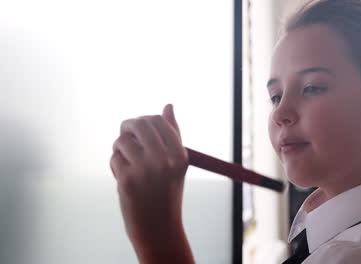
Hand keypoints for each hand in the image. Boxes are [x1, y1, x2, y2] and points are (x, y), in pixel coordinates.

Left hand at [110, 104, 188, 248]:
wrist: (158, 227)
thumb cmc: (166, 192)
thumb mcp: (175, 163)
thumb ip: (172, 134)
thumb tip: (168, 105)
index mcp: (179, 154)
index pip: (158, 120)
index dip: (145, 120)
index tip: (139, 129)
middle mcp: (165, 160)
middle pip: (139, 125)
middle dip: (127, 126)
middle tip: (124, 134)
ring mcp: (146, 170)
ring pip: (122, 141)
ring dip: (120, 149)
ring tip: (127, 164)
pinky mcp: (128, 180)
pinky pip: (114, 158)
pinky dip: (115, 166)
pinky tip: (124, 179)